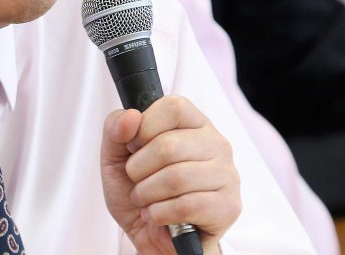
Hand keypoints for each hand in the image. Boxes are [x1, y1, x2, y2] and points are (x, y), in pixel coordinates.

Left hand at [100, 95, 239, 254]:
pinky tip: (158, 216)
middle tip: (137, 182)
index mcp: (193, 123)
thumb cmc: (139, 192)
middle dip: (139, 170)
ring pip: (177, 178)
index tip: (134, 147)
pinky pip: (187, 206)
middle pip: (169, 146)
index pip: (173, 107)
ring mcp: (227, 175)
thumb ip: (115, 129)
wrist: (152, 237)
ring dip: (148, 194)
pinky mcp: (228, 206)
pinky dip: (160, 214)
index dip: (145, 127)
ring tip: (146, 201)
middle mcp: (216, 144)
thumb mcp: (115, 157)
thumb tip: (131, 116)